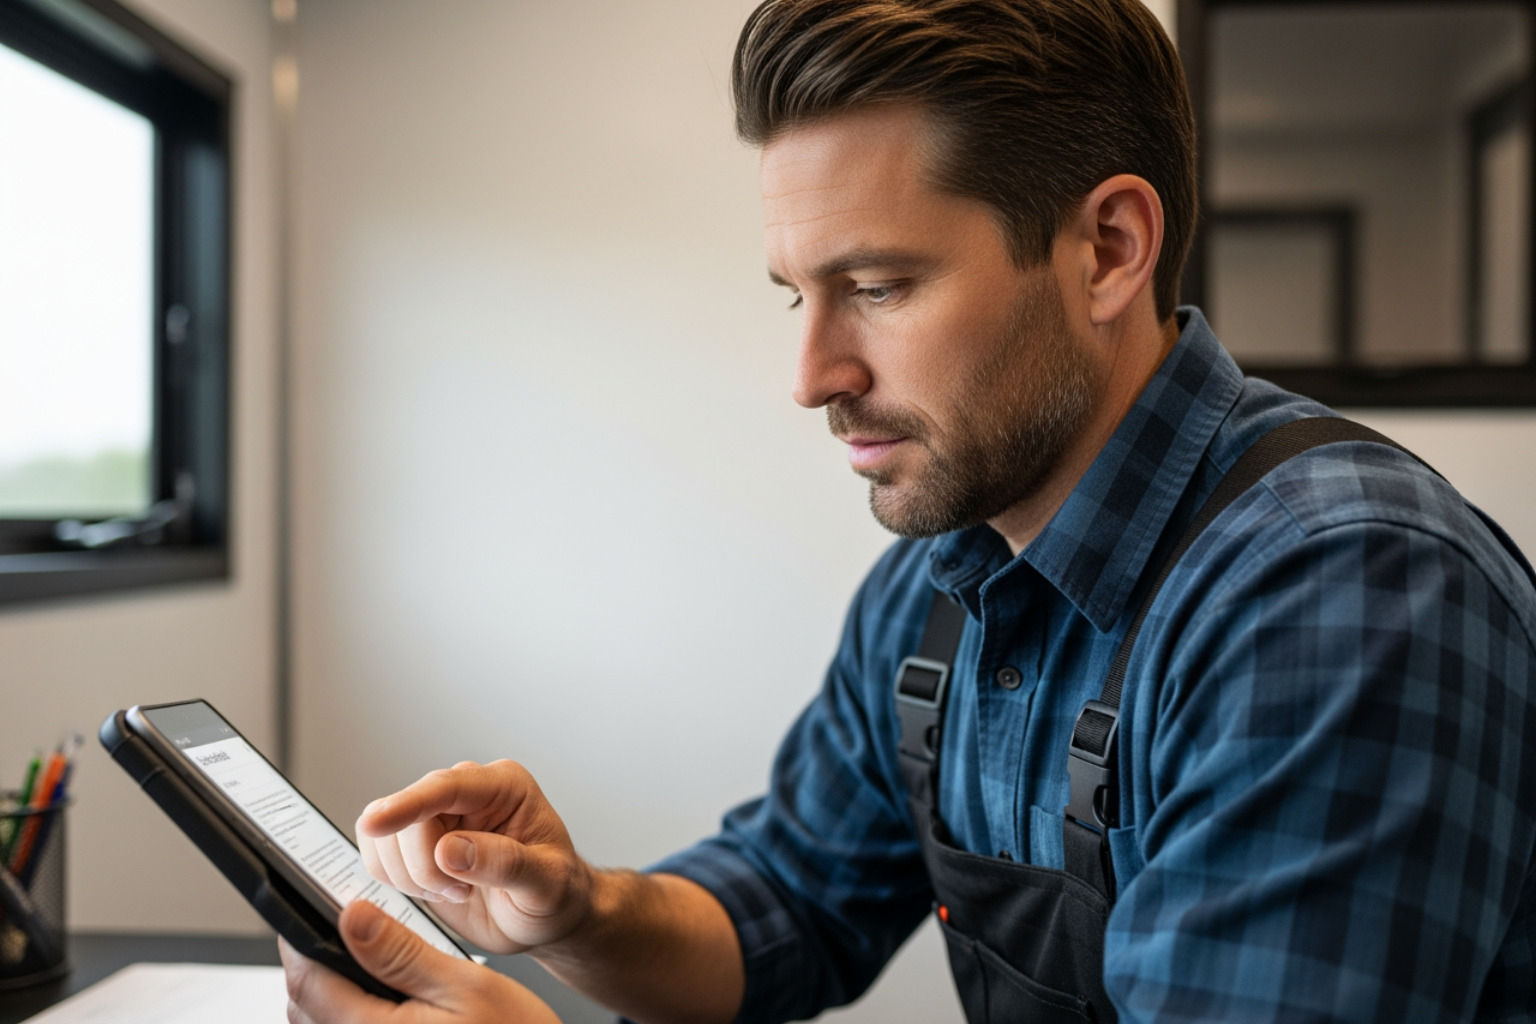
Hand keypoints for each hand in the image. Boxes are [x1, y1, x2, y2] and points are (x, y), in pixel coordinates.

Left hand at [282, 899, 561, 1023]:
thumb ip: (401, 954)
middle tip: (335, 930)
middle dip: (311, 965)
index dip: (298, 940)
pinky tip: (378, 998)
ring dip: (327, 992)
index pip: (307, 983)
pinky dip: (347, 1014)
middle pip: (304, 1007)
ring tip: (357, 960)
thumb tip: (352, 918)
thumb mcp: (465, 985)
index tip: (305, 909)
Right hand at [355, 760, 591, 953]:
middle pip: (409, 817)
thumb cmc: (556, 894)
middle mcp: (466, 795)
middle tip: (461, 891)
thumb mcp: (547, 884)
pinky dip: (396, 881)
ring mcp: (437, 817)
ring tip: (455, 891)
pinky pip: (378, 854)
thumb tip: (450, 850)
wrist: (546, 917)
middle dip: (425, 867)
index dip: (408, 804)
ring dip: (411, 876)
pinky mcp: (416, 845)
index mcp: (504, 787)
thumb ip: (505, 863)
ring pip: (385, 836)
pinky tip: (437, 892)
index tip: (378, 823)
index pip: (447, 786)